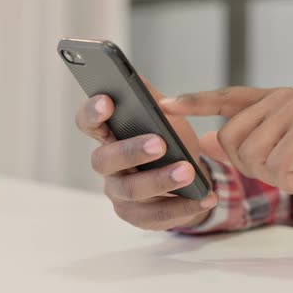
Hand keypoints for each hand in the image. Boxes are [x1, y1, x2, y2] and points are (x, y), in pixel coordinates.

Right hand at [75, 79, 216, 230]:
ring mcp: (119, 193)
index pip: (88, 123)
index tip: (108, 101)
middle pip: (104, 160)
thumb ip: (147, 96)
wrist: (190, 177)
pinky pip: (156, 215)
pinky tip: (205, 196)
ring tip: (188, 171)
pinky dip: (183, 207)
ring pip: (131, 190)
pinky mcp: (137, 216)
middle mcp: (107, 165)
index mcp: (108, 135)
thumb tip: (134, 76)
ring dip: (160, 180)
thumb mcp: (162, 114)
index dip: (93, 113)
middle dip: (131, 151)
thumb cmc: (170, 141)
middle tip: (159, 143)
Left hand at [161, 87, 292, 212]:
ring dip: (272, 173)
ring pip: (250, 152)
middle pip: (230, 136)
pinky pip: (275, 163)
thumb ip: (241, 145)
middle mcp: (281, 98)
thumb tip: (205, 141)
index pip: (224, 98)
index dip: (194, 102)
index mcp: (270, 101)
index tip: (165, 105)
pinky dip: (289, 179)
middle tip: (283, 166)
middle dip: (249, 164)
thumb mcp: (273, 157)